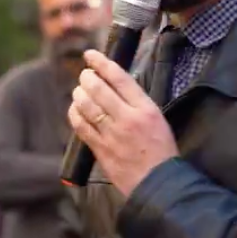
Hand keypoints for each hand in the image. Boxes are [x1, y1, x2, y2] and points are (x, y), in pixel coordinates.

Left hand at [66, 49, 177, 195]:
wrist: (159, 183)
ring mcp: (112, 135)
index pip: (119, 77)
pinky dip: (74, 114)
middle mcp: (128, 118)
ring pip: (87, 106)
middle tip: (85, 75)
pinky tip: (75, 110)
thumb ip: (138, 102)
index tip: (91, 55)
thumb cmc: (162, 151)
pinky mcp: (101, 150)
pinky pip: (81, 127)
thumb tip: (115, 85)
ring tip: (79, 91)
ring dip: (79, 94)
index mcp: (146, 109)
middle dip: (87, 77)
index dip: (102, 62)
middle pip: (99, 89)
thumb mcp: (158, 119)